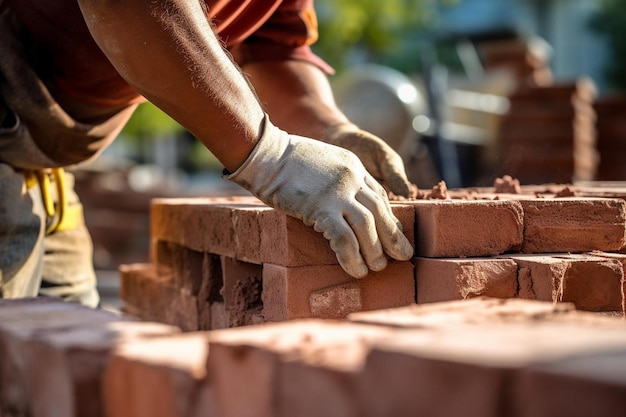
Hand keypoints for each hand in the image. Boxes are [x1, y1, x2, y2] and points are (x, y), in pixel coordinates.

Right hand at [225, 115, 413, 277]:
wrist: (264, 153)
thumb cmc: (283, 159)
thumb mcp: (320, 162)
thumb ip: (335, 179)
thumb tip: (337, 205)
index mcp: (353, 165)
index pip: (379, 195)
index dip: (389, 217)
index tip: (393, 234)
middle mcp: (351, 177)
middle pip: (380, 210)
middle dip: (393, 236)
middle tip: (403, 256)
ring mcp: (337, 192)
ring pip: (368, 226)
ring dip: (375, 251)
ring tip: (377, 268)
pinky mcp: (321, 208)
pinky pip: (344, 239)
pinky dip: (352, 258)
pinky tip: (356, 271)